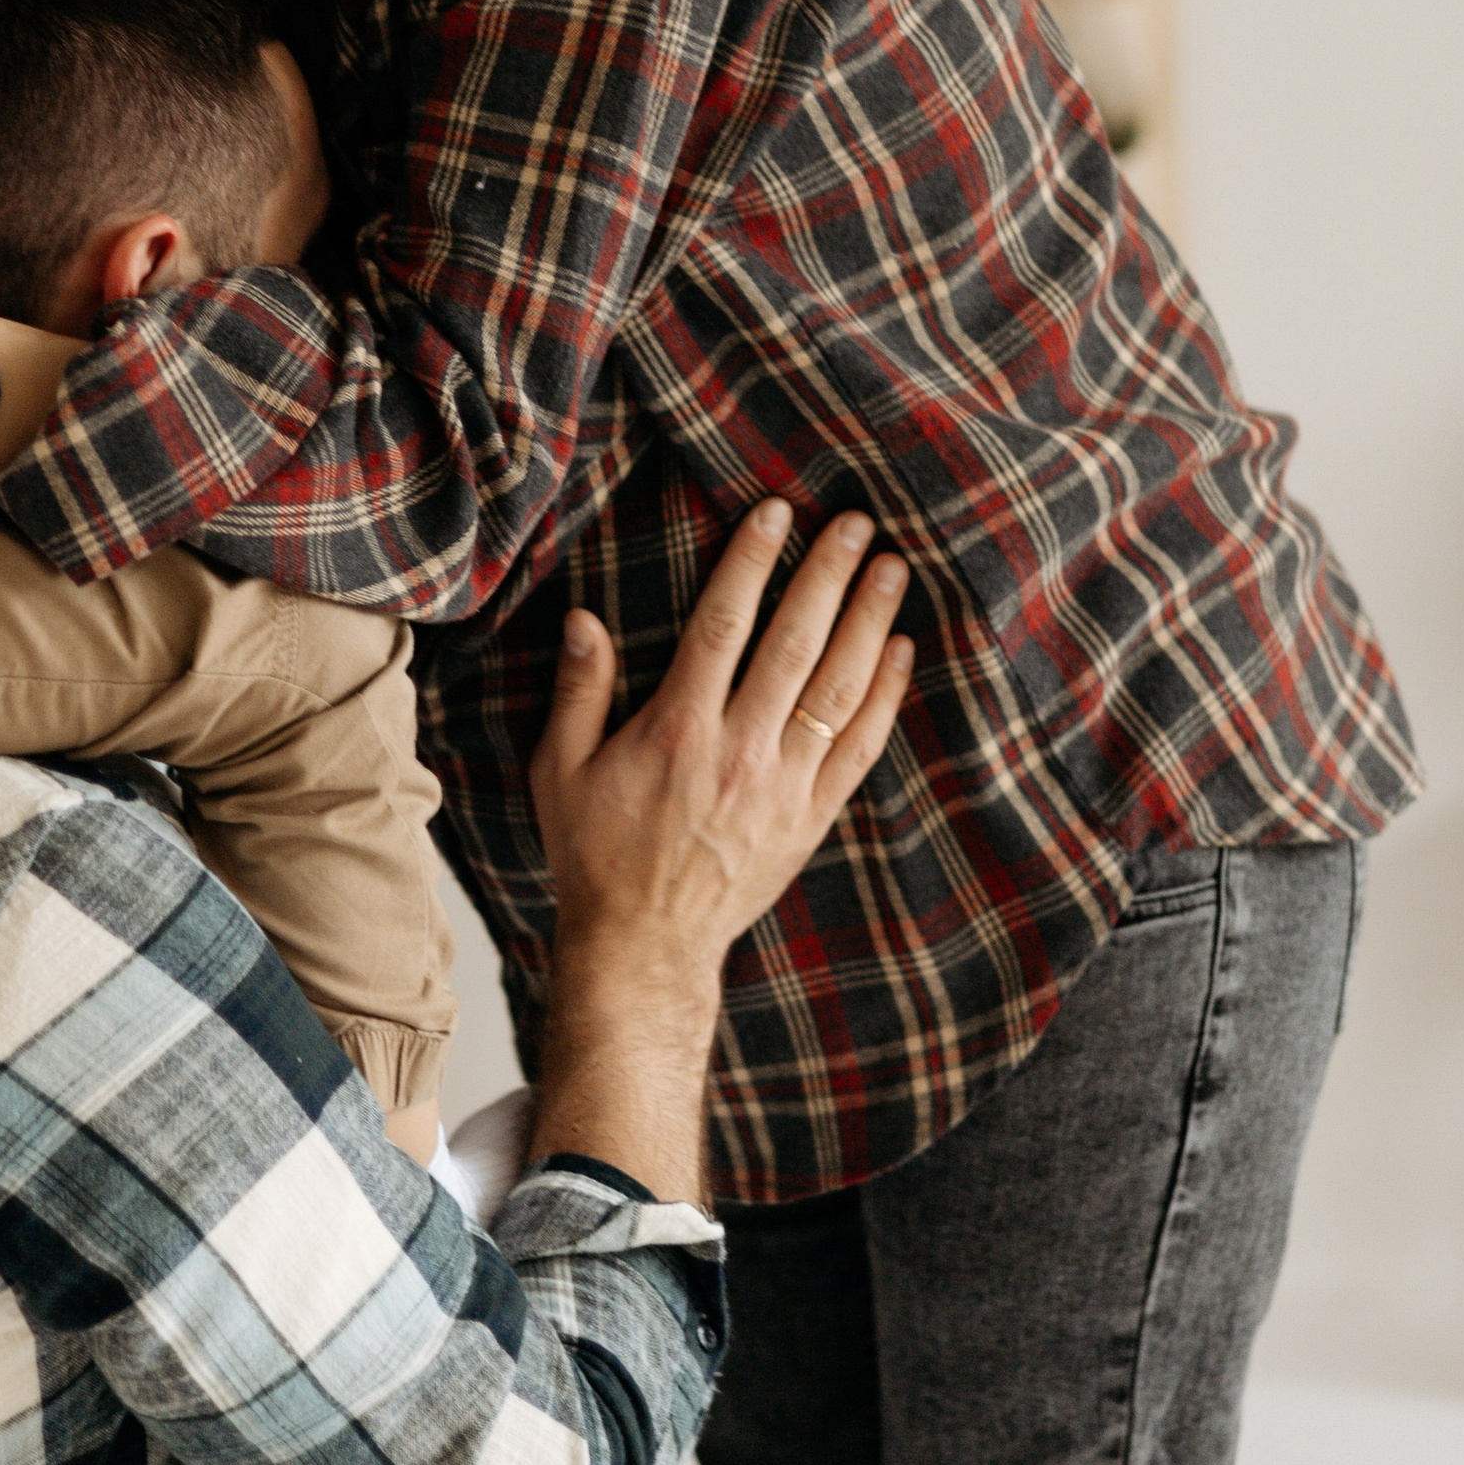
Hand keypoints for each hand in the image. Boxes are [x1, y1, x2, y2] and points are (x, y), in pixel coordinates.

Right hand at [524, 501, 911, 1198]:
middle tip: (856, 521)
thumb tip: (582, 619)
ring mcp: (784, 785)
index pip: (723, 625)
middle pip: (796, 643)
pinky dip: (885, 697)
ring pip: (839, 688)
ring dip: (869, 622)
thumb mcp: (562, 773)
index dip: (752, 563)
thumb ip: (577, 693)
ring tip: (892, 568)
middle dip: (828, 576)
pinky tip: (901, 652)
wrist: (645, 950)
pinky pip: (860, 747)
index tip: (777, 514)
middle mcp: (741, 750)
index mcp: (678, 730)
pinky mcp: (811, 817)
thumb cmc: (596, 857)